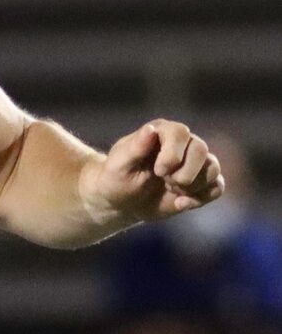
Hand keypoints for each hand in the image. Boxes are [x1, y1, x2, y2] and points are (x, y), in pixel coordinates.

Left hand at [80, 121, 223, 227]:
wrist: (120, 201)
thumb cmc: (116, 178)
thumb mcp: (119, 164)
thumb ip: (135, 147)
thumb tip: (151, 129)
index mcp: (163, 132)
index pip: (181, 133)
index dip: (173, 154)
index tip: (159, 171)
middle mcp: (183, 144)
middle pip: (201, 150)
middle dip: (184, 173)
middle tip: (165, 182)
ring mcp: (195, 163)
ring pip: (213, 169)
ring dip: (193, 186)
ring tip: (171, 192)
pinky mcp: (200, 183)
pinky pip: (217, 187)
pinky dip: (202, 198)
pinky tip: (181, 204)